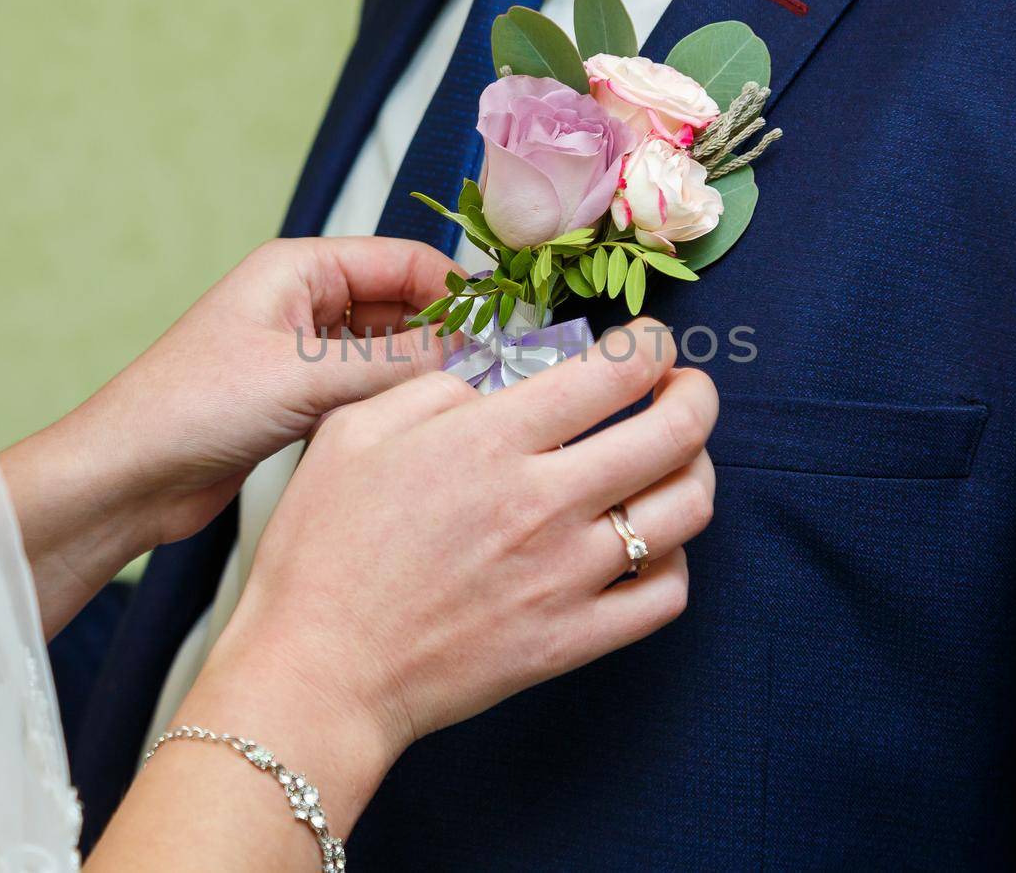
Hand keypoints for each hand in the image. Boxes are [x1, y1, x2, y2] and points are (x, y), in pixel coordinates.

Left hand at [3, 236, 457, 635]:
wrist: (125, 478)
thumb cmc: (190, 410)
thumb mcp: (305, 378)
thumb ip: (394, 363)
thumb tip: (469, 355)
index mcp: (299, 269)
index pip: (406, 260)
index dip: (457, 292)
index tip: (500, 334)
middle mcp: (304, 301)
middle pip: (404, 303)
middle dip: (446, 334)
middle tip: (489, 378)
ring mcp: (302, 351)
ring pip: (389, 350)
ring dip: (420, 373)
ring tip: (459, 407)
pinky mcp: (298, 397)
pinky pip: (367, 388)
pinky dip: (393, 403)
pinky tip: (414, 431)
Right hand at [174, 320, 717, 839]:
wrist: (318, 671)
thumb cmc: (321, 553)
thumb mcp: (352, 431)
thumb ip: (433, 388)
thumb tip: (492, 383)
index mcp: (491, 441)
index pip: (616, 372)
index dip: (653, 344)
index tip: (651, 343)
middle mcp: (544, 503)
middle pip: (676, 432)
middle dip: (697, 394)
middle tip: (684, 387)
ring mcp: (567, 576)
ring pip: (686, 509)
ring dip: (697, 469)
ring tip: (676, 460)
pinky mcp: (573, 640)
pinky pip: (666, 595)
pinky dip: (675, 560)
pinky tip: (650, 544)